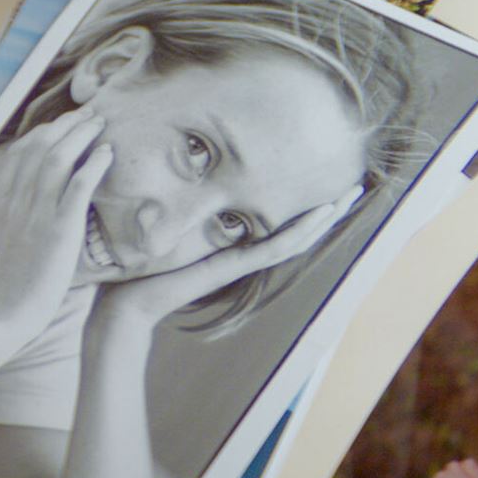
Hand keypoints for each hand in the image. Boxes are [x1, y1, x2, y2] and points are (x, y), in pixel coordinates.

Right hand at [0, 107, 111, 334]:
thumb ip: (8, 223)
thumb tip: (23, 213)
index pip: (20, 153)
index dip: (43, 133)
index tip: (61, 125)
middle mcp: (15, 200)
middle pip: (42, 147)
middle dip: (67, 125)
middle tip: (89, 114)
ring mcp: (37, 213)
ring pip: (60, 157)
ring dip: (82, 135)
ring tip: (101, 123)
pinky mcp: (58, 230)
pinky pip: (79, 186)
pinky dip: (94, 164)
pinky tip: (108, 154)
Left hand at [93, 183, 362, 329]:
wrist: (122, 305)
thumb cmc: (134, 268)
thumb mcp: (156, 225)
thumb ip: (168, 207)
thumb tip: (166, 175)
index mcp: (226, 243)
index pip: (273, 219)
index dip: (299, 200)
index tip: (320, 172)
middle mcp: (240, 253)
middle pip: (292, 228)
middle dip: (324, 206)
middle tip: (355, 183)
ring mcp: (239, 263)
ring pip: (293, 238)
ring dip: (323, 218)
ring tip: (350, 195)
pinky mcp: (231, 269)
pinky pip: (273, 250)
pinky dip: (299, 233)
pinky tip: (321, 216)